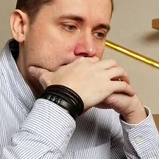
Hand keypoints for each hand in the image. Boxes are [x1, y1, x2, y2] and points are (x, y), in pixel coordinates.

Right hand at [29, 58, 143, 120]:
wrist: (63, 97)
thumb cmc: (56, 88)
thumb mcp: (46, 77)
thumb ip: (39, 72)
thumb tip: (29, 68)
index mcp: (81, 63)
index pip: (94, 61)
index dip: (98, 67)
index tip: (99, 73)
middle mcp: (93, 66)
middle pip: (109, 63)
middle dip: (114, 69)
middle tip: (116, 77)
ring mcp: (102, 75)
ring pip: (119, 71)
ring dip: (123, 77)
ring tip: (126, 83)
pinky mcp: (107, 86)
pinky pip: (122, 85)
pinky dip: (127, 89)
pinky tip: (130, 93)